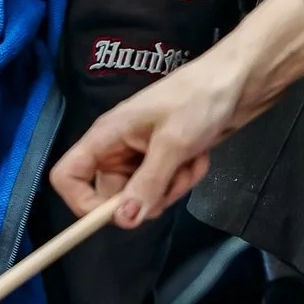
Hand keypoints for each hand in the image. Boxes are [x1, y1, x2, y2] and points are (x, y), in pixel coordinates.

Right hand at [49, 0, 303, 225]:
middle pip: (111, 195)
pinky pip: (164, 187)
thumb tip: (122, 221)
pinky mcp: (162, 159)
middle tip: (172, 180)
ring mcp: (140, 154)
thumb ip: (147, 184)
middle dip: (145, 197)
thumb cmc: (198, 100)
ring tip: (191, 160)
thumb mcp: (172, 144)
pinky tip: (198, 157)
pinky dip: (184, 178)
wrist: (235, 82)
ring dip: (171, 187)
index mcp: (106, 135)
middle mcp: (116, 147)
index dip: (81, 202)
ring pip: (142, 195)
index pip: (67, 175)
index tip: (115, 217)